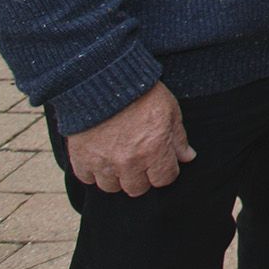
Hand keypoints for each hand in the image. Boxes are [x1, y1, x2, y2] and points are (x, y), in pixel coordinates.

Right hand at [65, 82, 194, 196]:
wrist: (102, 80)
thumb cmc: (141, 93)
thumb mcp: (170, 110)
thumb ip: (178, 138)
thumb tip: (187, 157)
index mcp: (154, 151)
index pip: (164, 179)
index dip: (165, 170)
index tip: (161, 162)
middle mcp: (129, 162)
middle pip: (137, 188)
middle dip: (141, 176)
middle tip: (139, 160)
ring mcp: (103, 163)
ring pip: (112, 187)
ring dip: (117, 177)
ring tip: (118, 158)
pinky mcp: (81, 159)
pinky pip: (87, 179)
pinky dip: (93, 171)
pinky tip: (100, 156)